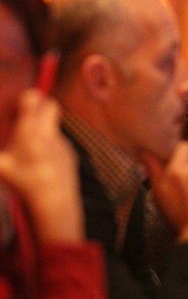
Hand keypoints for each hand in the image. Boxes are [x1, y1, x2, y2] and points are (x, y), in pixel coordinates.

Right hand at [0, 89, 83, 243]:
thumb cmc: (22, 181)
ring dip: (43, 127)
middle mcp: (49, 131)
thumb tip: (1, 149)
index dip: (27, 98)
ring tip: (31, 145)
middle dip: (40, 107)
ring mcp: (62, 140)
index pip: (33, 99)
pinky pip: (58, 141)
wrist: (54, 200)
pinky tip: (42, 161)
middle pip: (50, 104)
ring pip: (54, 124)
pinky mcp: (70, 150)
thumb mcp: (1, 166)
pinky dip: (50, 146)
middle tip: (27, 118)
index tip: (20, 104)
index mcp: (30, 131)